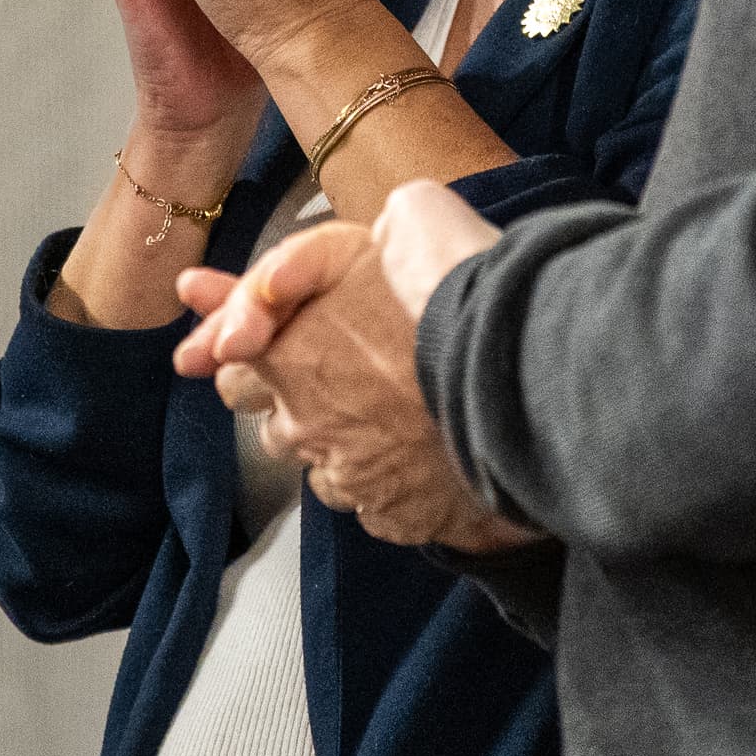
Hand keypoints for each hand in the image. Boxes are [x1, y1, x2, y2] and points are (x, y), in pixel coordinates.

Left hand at [173, 191, 531, 551]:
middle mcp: (305, 427)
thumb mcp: (364, 237)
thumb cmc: (446, 292)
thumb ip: (294, 261)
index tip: (240, 346)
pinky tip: (420, 452)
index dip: (242, 350)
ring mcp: (350, 479)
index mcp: (286, 359)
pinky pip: (374, 504)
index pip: (227, 365)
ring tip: (394, 413)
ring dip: (345, 444)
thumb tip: (229, 284)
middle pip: (273, 424)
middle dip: (294, 403)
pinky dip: (390, 482)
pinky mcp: (395, 517)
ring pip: (324, 467)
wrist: (529, 368)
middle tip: (341, 376)